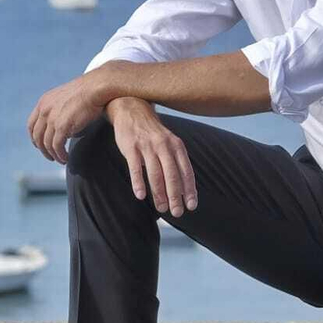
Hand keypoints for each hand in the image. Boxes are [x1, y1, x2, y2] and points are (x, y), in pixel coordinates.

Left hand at [27, 73, 108, 162]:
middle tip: (50, 156)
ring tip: (61, 159)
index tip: (40, 145)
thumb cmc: (87, 91)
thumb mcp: (66, 97)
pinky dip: (60, 154)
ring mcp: (52, 118)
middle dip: (42, 149)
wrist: (96, 87)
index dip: (34, 138)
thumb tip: (63, 126)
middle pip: (37, 136)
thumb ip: (59, 110)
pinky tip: (65, 157)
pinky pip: (57, 146)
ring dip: (53, 154)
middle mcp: (44, 110)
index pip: (32, 124)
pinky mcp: (62, 126)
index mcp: (44, 102)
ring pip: (46, 143)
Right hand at [107, 97, 196, 216]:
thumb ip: (176, 162)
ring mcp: (147, 146)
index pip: (186, 171)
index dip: (189, 190)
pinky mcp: (131, 147)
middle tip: (177, 212)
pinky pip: (135, 168)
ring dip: (159, 193)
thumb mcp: (169, 143)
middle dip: (175, 196)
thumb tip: (184, 188)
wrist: (132, 109)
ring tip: (162, 208)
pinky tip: (140, 195)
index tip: (191, 206)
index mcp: (176, 146)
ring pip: (155, 174)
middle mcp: (164, 146)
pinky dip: (138, 182)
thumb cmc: (152, 133)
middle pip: (172, 175)